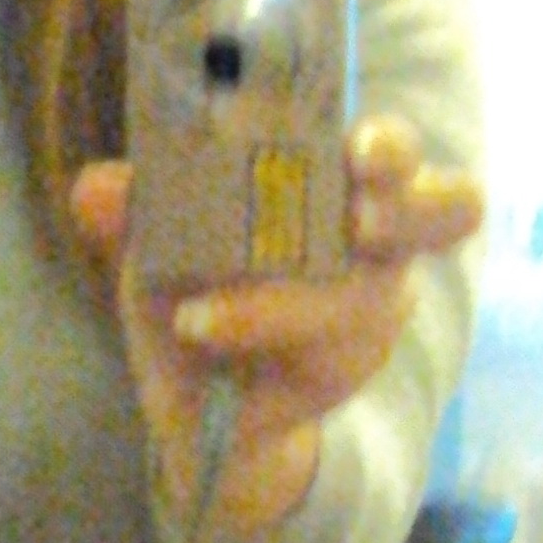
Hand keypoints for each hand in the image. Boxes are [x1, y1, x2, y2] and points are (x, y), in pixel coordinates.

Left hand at [73, 115, 483, 532]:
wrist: (198, 397)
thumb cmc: (198, 282)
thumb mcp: (157, 238)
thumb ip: (135, 209)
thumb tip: (95, 190)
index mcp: (342, 182)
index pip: (399, 153)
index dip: (395, 146)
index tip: (360, 147)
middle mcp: (377, 241)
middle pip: (446, 210)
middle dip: (405, 205)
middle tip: (357, 216)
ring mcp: (372, 310)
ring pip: (364, 298)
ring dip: (279, 302)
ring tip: (197, 315)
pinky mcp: (347, 369)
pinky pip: (322, 356)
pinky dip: (255, 337)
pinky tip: (199, 331)